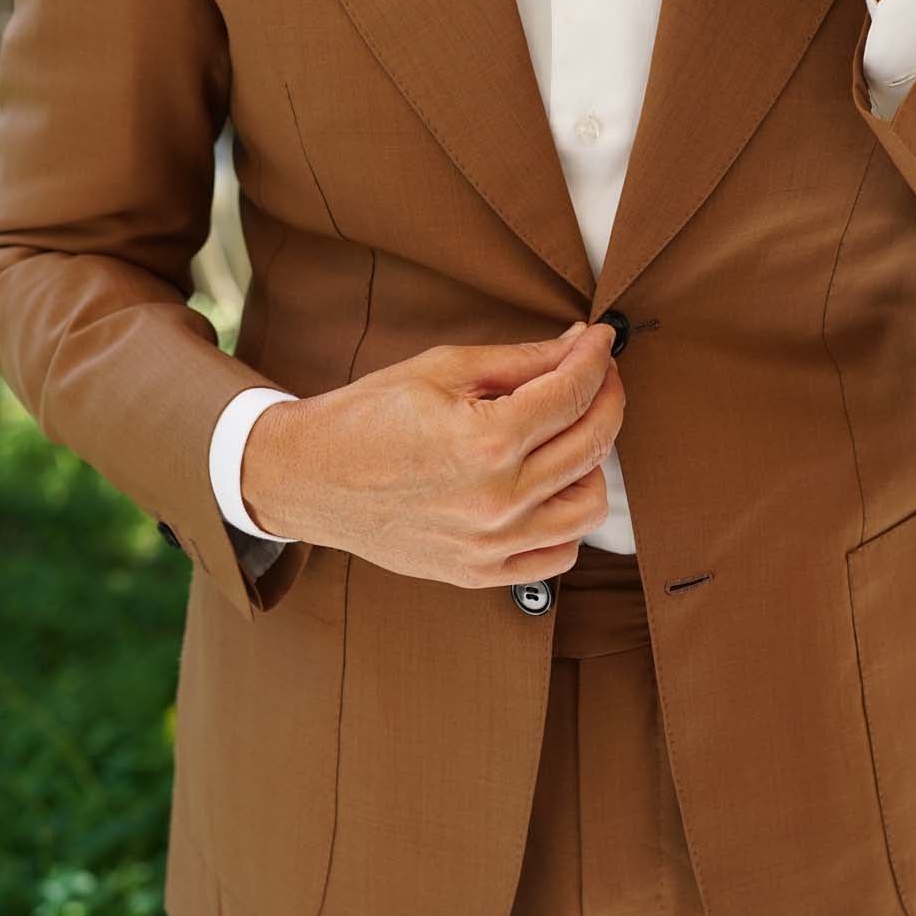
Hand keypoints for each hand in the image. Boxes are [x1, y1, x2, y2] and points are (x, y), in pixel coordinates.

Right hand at [240, 321, 624, 588]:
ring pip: (589, 506)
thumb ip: (520, 360)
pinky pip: (558, 555)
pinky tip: (549, 488)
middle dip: (606, 397)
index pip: (573, 392)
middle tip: (595, 375)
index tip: (601, 342)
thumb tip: (578, 345)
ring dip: (593, 462)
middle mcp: (497, 499)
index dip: (596, 359)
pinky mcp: (480, 573)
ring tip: (569, 434)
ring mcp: (491, 543)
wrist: (309, 478)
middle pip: (592, 443)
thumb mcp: (443, 369)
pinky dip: (567, 520)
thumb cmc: (368, 417)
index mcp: (486, 440)